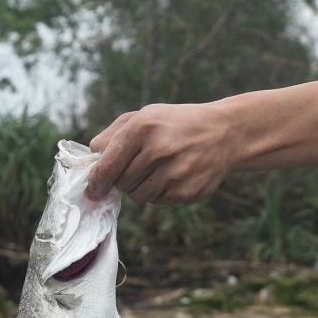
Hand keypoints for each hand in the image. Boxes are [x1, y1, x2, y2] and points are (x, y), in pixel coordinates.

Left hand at [85, 102, 236, 203]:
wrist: (225, 133)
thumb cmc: (177, 124)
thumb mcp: (146, 116)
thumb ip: (115, 133)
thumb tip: (92, 153)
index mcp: (143, 127)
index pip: (108, 165)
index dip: (96, 181)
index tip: (92, 190)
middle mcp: (158, 149)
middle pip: (121, 183)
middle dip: (122, 180)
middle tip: (138, 167)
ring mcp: (174, 173)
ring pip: (138, 196)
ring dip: (141, 188)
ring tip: (157, 170)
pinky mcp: (185, 192)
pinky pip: (158, 201)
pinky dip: (159, 193)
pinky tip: (173, 176)